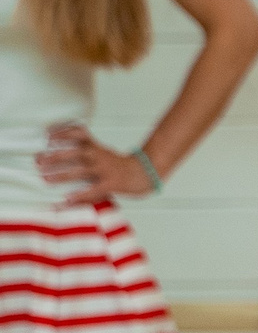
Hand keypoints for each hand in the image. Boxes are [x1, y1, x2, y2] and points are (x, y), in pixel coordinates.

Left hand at [38, 125, 153, 203]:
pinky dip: (80, 195)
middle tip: (38, 161)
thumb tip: (65, 148)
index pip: (79, 134)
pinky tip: (68, 199)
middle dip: (54, 156)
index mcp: (97, 146)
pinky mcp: (112, 184)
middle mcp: (100, 155)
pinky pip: (93, 190)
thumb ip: (87, 148)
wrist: (144, 173)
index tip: (47, 136)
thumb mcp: (104, 151)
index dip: (62, 133)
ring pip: (80, 171)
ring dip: (61, 174)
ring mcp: (106, 170)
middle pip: (74, 153)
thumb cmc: (120, 165)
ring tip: (46, 178)